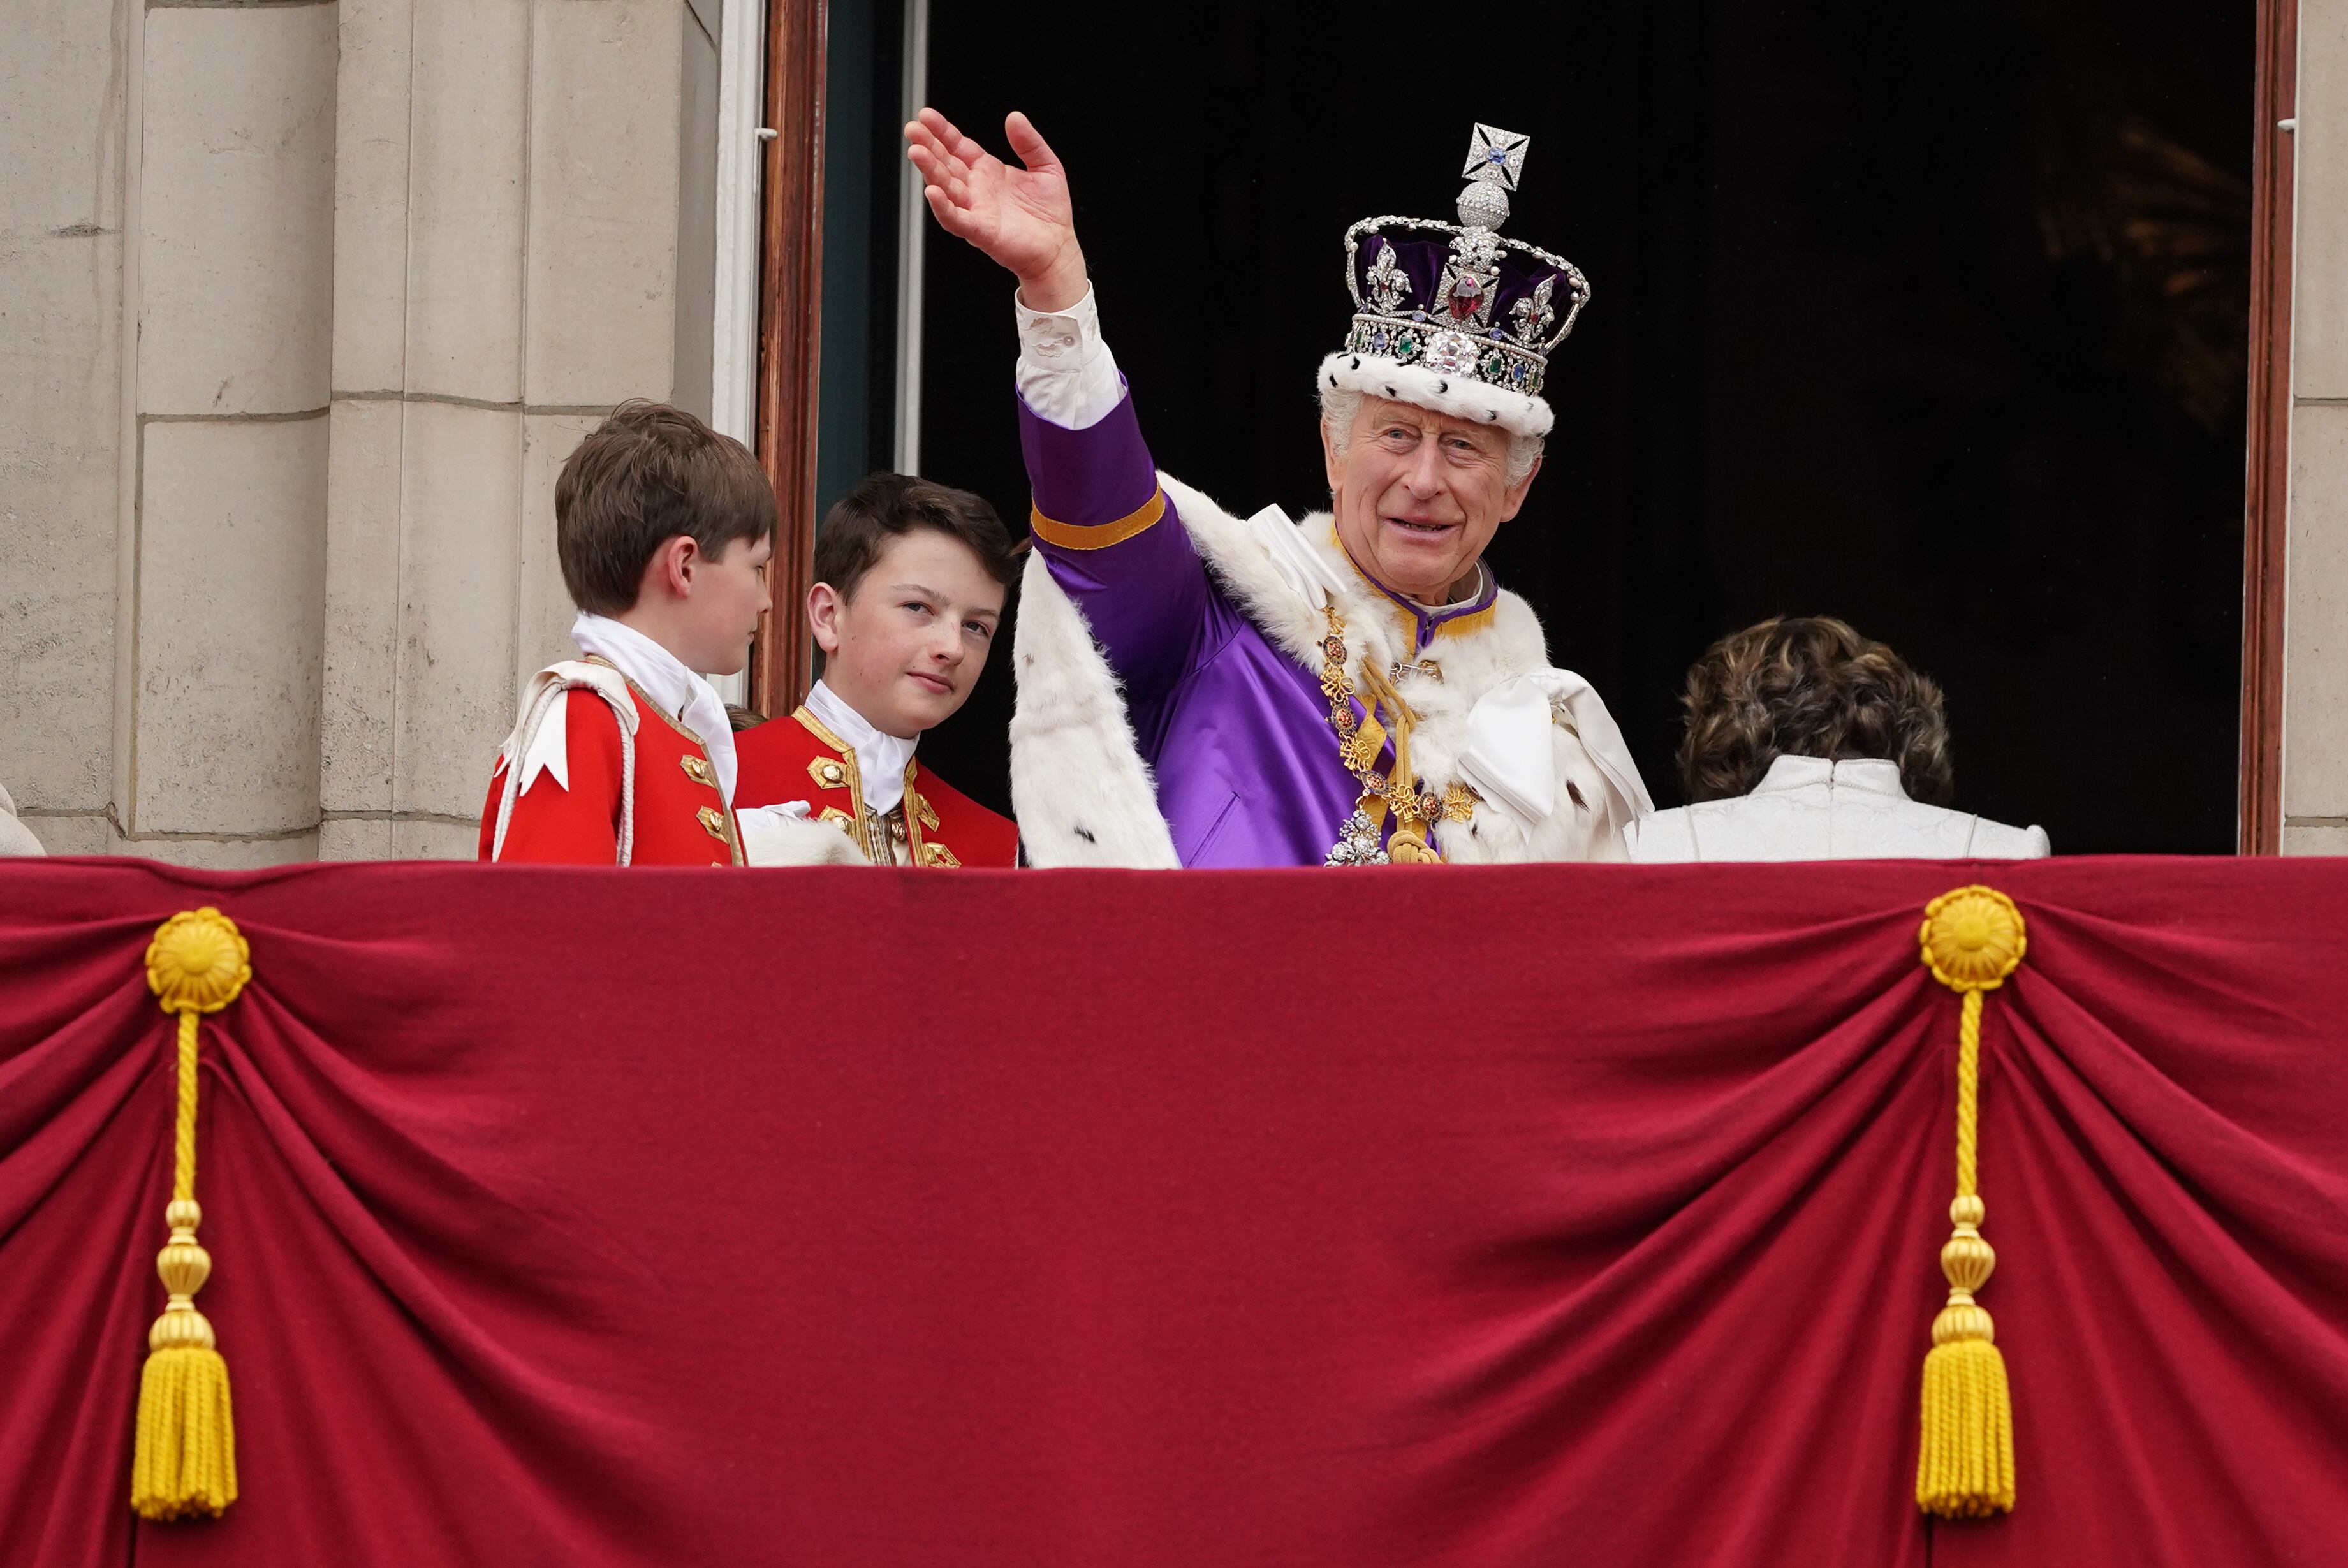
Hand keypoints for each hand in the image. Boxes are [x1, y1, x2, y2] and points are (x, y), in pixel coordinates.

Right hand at [905, 108, 1088, 311]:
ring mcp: (975, 210)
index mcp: (987, 171)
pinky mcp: (980, 231)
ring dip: (929, 170)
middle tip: (912, 129)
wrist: (1059, 248)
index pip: (957, 146)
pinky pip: (955, 219)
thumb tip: (1014, 116)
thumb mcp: (1046, 166)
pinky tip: (932, 191)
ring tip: (916, 152)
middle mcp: (976, 189)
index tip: (926, 115)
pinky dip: (943, 206)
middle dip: (928, 146)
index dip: (942, 131)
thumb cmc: (1050, 212)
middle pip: (945, 163)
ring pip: (945, 187)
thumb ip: (1029, 142)